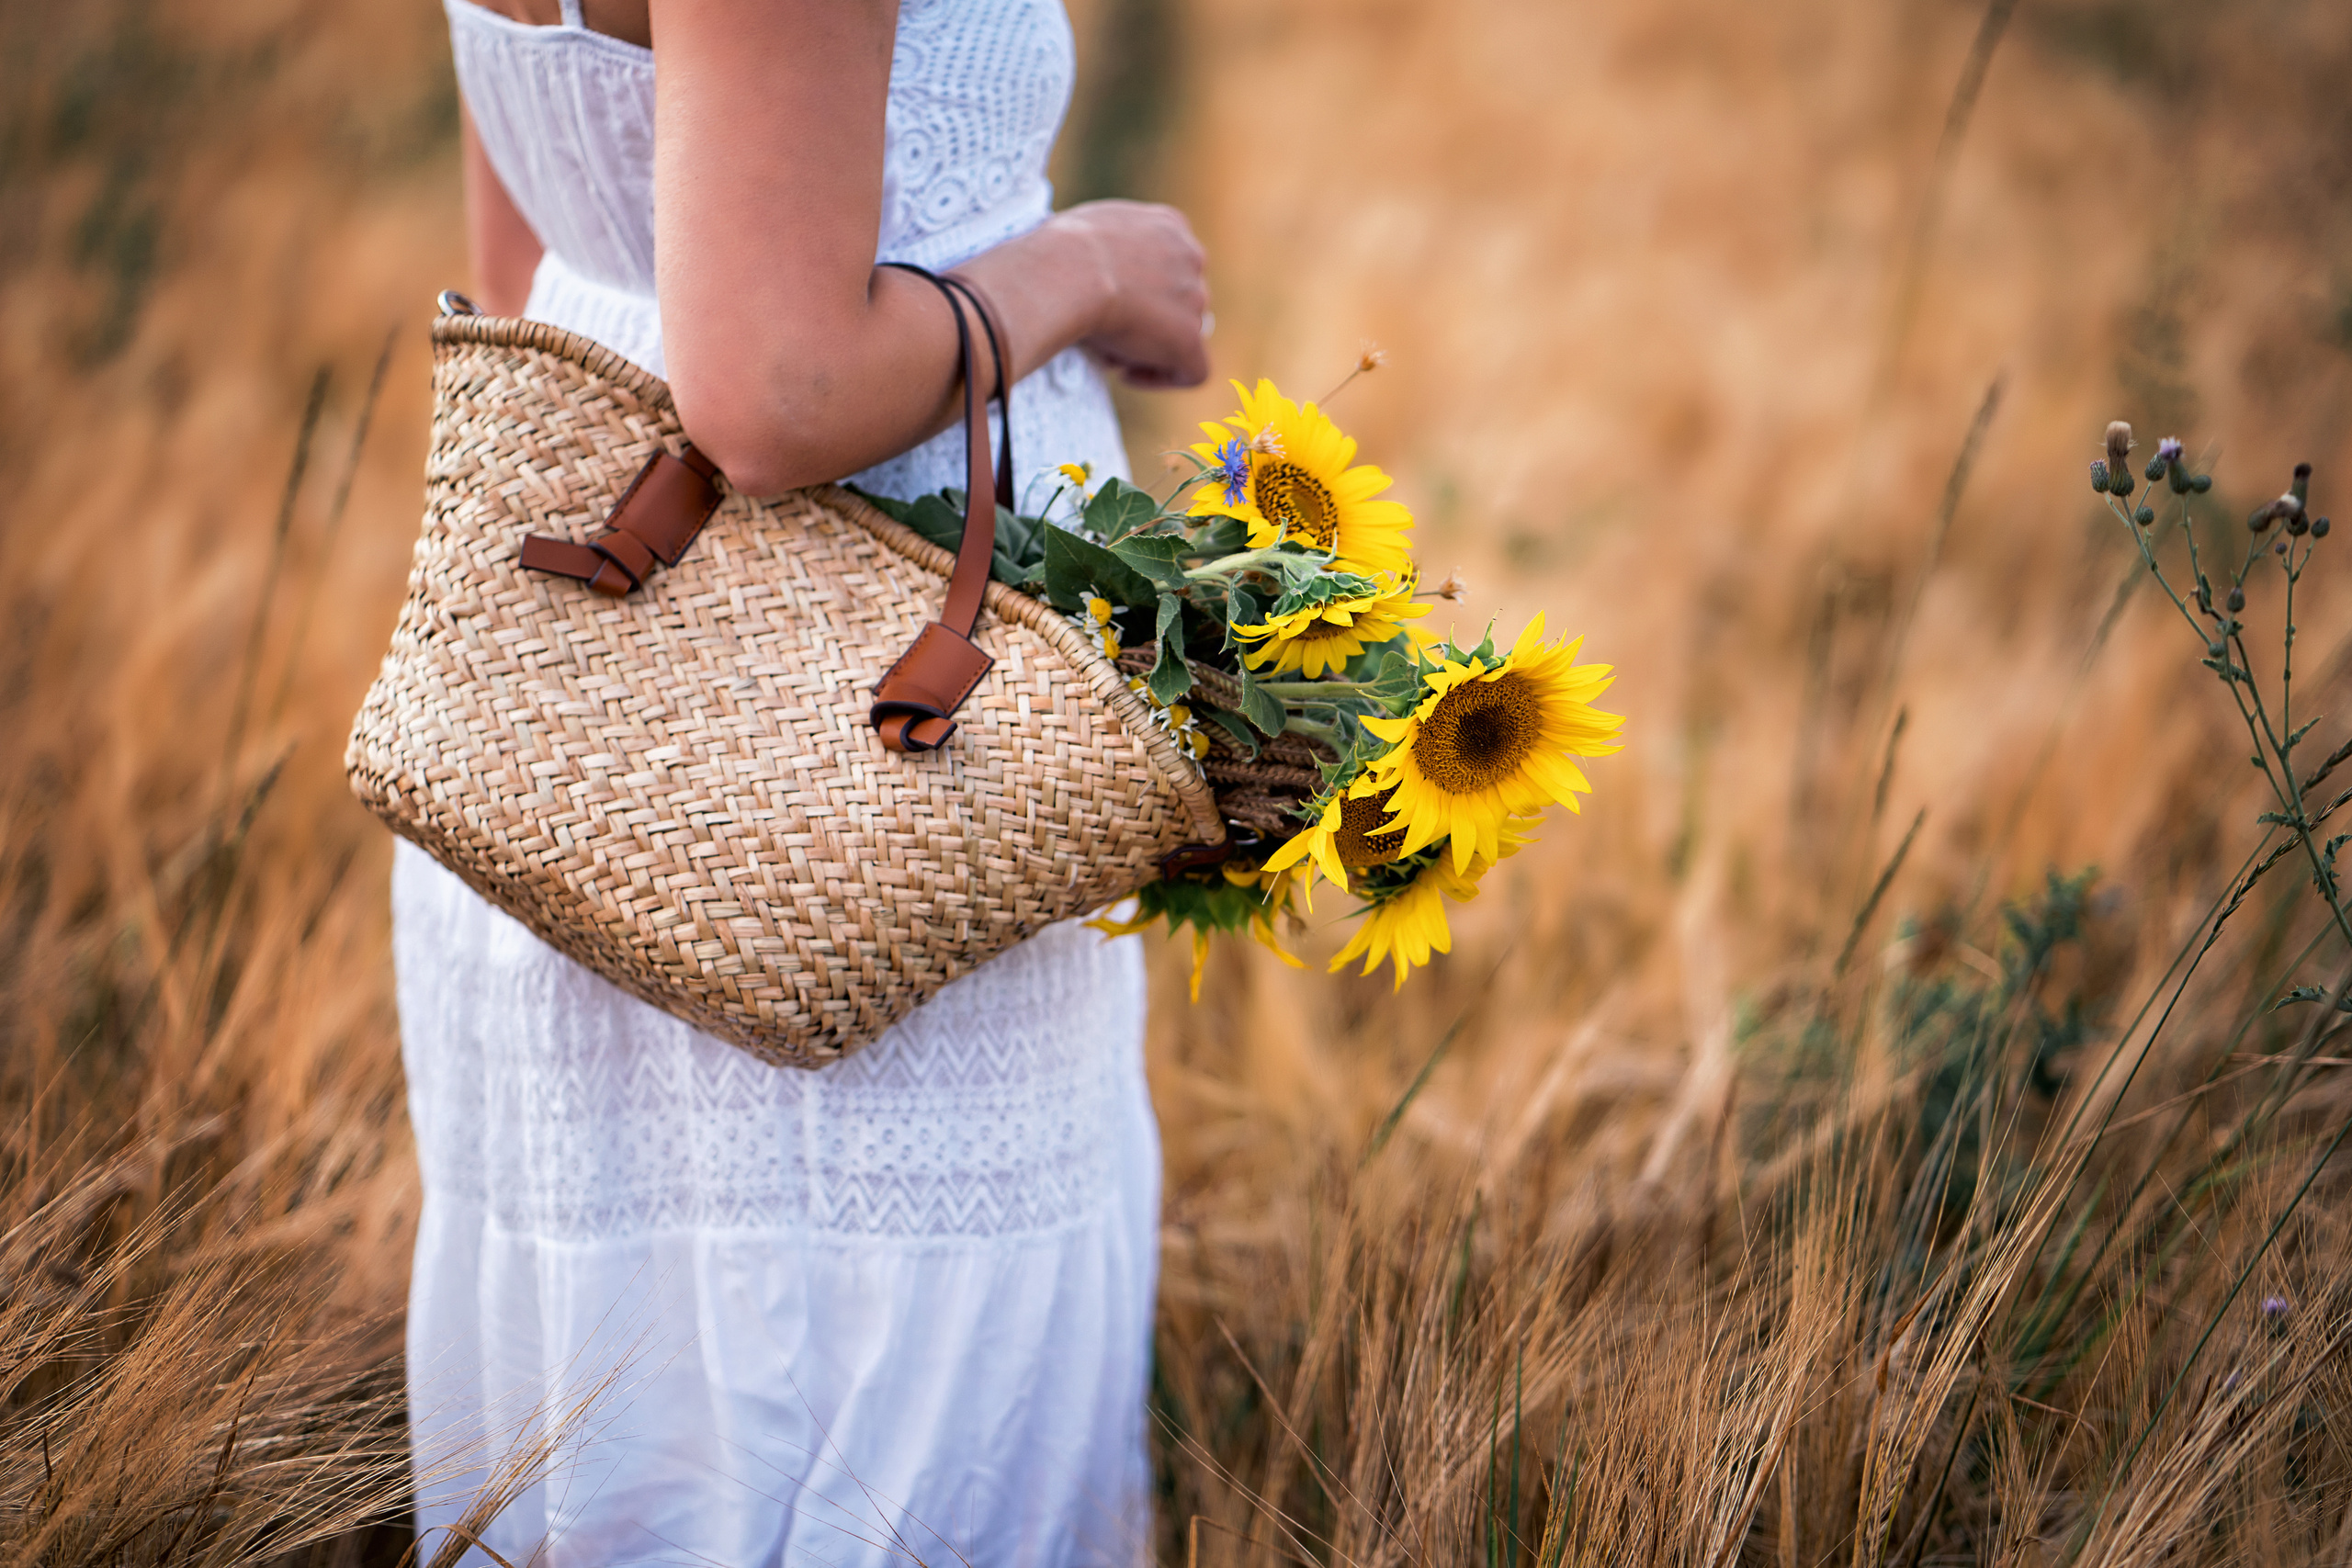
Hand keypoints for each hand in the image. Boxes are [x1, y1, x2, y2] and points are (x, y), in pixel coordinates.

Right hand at [1050, 200, 1210, 389]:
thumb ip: (1109, 247)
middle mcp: (1191, 256)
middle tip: (1110, 330)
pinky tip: (1127, 374)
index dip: (1147, 288)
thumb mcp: (1087, 230)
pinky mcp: (1189, 340)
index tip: (1118, 302)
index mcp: (1169, 224)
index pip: (1172, 260)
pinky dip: (1163, 378)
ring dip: (1149, 344)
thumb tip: (1099, 281)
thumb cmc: (1059, 251)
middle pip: (1180, 297)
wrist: (1069, 273)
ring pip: (1182, 332)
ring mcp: (1195, 299)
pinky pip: (1192, 371)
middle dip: (1150, 318)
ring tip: (1108, 348)